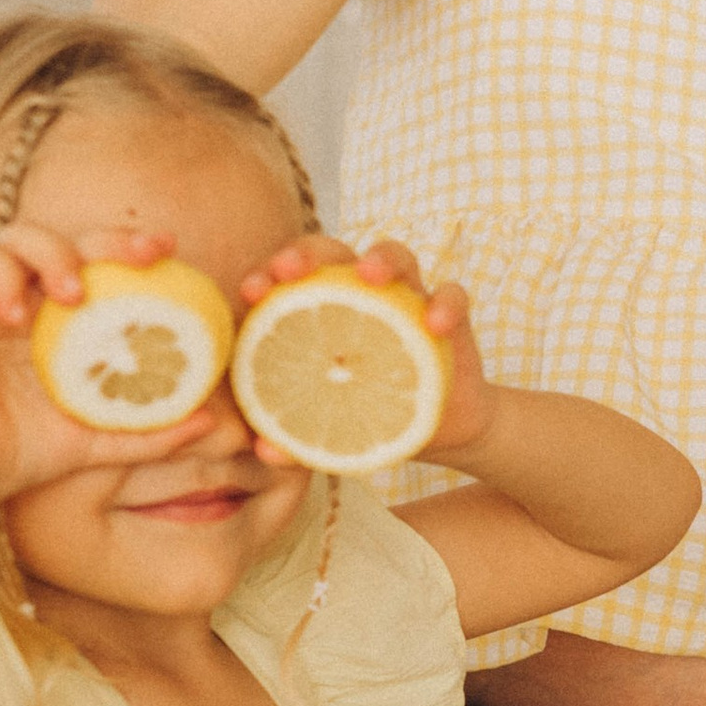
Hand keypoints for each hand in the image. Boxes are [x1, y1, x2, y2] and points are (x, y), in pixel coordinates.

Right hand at [0, 228, 215, 504]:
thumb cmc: (31, 450)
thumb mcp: (103, 440)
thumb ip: (153, 431)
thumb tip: (212, 423)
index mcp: (67, 319)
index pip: (103, 264)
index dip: (133, 247)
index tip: (169, 251)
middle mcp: (32, 298)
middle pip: (72, 239)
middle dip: (110, 238)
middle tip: (143, 254)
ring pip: (22, 236)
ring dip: (54, 254)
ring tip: (73, 295)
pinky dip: (1, 275)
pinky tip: (17, 312)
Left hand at [238, 235, 492, 459]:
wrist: (438, 432)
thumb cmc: (369, 420)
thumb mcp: (327, 434)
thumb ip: (294, 441)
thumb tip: (265, 452)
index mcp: (322, 309)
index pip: (291, 277)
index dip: (268, 273)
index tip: (251, 290)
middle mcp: (362, 294)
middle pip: (335, 252)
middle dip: (309, 252)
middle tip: (291, 269)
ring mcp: (408, 300)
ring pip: (397, 256)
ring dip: (382, 258)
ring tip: (369, 276)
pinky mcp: (450, 318)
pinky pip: (454, 296)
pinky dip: (446, 304)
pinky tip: (434, 327)